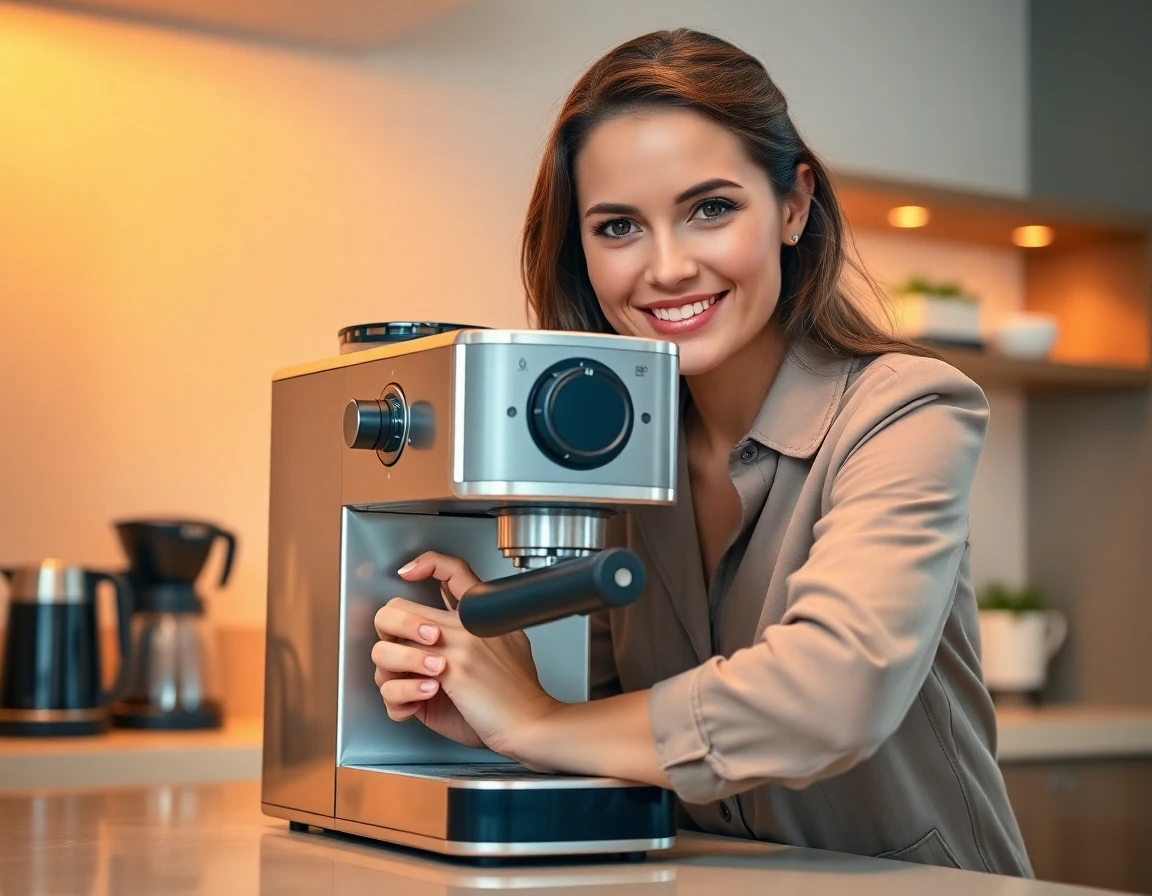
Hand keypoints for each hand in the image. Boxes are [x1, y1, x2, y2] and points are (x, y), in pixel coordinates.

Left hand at [372, 552, 559, 758]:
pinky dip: (400, 697)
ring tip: (407, 683)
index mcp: (480, 615)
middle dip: (386, 631)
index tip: (409, 571)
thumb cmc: (517, 694)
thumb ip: (478, 631)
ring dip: (390, 669)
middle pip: (398, 607)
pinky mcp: (448, 672)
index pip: (454, 570)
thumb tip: (446, 629)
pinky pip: (397, 682)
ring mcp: (455, 647)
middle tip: (394, 647)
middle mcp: (465, 624)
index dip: (427, 563)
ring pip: (389, 645)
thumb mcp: (507, 645)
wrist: (530, 722)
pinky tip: (416, 702)